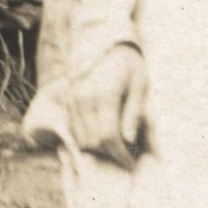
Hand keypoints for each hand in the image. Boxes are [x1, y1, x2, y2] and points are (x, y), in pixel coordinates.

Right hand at [66, 41, 147, 166]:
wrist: (106, 44)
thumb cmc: (130, 66)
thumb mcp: (139, 86)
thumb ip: (133, 113)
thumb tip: (129, 141)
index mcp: (104, 93)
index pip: (108, 135)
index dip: (120, 154)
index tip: (131, 163)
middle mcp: (83, 97)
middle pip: (93, 141)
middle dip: (110, 154)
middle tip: (125, 157)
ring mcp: (72, 99)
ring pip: (80, 138)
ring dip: (98, 149)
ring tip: (115, 148)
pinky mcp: (67, 100)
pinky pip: (74, 130)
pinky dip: (87, 139)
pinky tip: (102, 137)